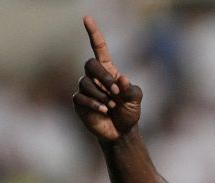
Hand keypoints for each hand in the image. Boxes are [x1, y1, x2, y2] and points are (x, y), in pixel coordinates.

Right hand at [72, 16, 141, 141]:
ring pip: (86, 83)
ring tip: (112, 106)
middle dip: (103, 77)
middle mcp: (95, 78)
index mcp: (109, 71)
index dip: (94, 33)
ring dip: (102, 96)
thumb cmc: (129, 113)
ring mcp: (85, 89)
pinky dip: (94, 104)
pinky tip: (104, 111)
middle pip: (89, 64)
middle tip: (116, 92)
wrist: (121, 132)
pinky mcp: (79, 102)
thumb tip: (122, 79)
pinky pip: (81, 97)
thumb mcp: (136, 100)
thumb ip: (132, 90)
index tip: (86, 18)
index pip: (99, 48)